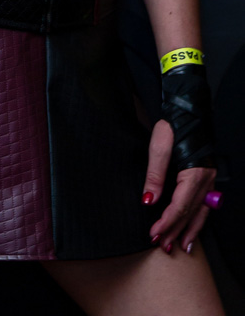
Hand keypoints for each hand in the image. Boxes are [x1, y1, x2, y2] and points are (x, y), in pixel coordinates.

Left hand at [143, 118, 216, 253]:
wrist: (188, 110)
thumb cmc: (173, 124)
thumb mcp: (159, 146)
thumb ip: (154, 175)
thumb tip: (148, 201)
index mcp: (194, 173)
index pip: (179, 206)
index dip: (166, 223)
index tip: (154, 234)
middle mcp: (205, 180)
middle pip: (189, 213)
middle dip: (175, 231)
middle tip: (161, 245)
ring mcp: (209, 180)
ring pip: (200, 213)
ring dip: (189, 230)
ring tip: (180, 246)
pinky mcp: (207, 178)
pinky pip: (205, 206)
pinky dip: (198, 220)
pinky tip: (193, 229)